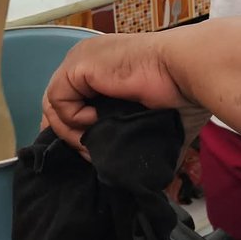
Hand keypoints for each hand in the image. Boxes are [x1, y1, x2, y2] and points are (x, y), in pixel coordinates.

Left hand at [42, 32, 211, 159]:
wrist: (188, 71)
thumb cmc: (183, 92)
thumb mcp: (153, 119)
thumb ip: (139, 140)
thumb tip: (152, 179)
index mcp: (104, 68)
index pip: (69, 99)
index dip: (71, 128)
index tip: (86, 151)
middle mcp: (88, 60)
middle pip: (55, 103)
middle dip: (67, 134)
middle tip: (89, 153)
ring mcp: (80, 60)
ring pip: (52, 105)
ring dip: (70, 132)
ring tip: (95, 142)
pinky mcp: (78, 66)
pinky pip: (58, 100)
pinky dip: (73, 118)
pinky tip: (98, 120)